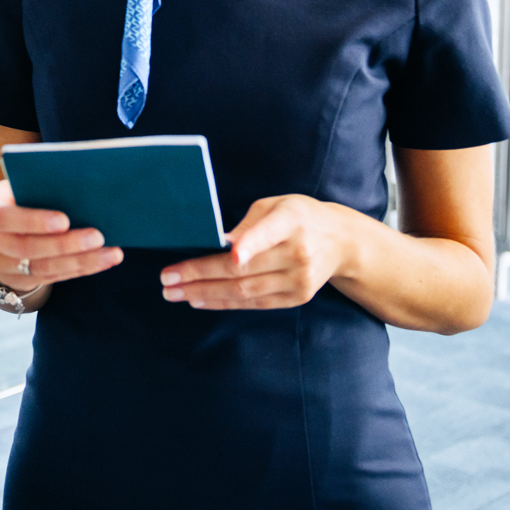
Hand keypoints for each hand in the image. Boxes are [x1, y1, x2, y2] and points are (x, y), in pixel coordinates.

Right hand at [0, 179, 122, 288]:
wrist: (0, 225)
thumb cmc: (19, 194)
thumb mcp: (19, 185)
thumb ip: (38, 185)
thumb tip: (82, 185)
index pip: (3, 217)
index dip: (33, 221)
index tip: (65, 220)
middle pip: (24, 247)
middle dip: (64, 244)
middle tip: (97, 236)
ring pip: (41, 268)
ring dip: (79, 261)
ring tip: (109, 252)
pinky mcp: (16, 281)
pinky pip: (51, 278)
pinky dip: (80, 269)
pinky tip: (102, 261)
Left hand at [159, 194, 353, 309]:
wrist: (342, 241)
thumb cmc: (299, 216)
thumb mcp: (276, 205)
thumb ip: (248, 224)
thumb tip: (215, 243)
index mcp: (291, 221)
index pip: (268, 233)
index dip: (250, 244)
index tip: (230, 254)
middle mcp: (297, 253)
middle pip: (243, 269)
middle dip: (200, 274)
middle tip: (167, 277)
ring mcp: (298, 280)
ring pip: (244, 291)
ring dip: (205, 293)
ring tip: (174, 292)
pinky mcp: (296, 298)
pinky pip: (254, 303)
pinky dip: (224, 303)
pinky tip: (199, 300)